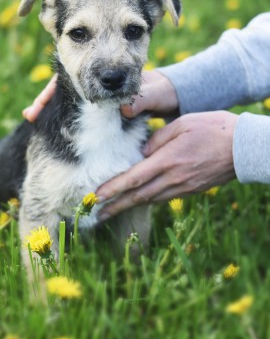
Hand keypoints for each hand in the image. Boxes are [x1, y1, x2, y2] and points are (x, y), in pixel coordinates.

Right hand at [22, 70, 177, 121]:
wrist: (171, 94)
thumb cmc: (162, 88)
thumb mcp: (156, 92)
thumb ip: (146, 98)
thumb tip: (127, 109)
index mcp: (109, 67)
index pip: (73, 74)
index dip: (55, 89)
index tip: (43, 104)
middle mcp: (99, 74)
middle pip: (64, 83)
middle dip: (46, 98)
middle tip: (31, 115)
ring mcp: (99, 87)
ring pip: (68, 94)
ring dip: (51, 106)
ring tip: (34, 119)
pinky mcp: (102, 101)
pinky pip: (79, 106)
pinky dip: (65, 114)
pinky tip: (50, 124)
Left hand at [97, 111, 237, 217]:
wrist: (243, 147)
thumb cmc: (213, 128)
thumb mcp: (182, 124)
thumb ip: (157, 139)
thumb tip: (142, 154)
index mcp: (168, 160)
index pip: (134, 178)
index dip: (113, 189)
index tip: (96, 196)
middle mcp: (173, 178)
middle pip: (138, 195)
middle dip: (115, 206)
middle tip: (96, 214)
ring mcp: (183, 187)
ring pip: (150, 199)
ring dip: (129, 205)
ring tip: (112, 210)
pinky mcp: (191, 190)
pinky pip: (164, 197)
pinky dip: (147, 200)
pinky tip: (138, 200)